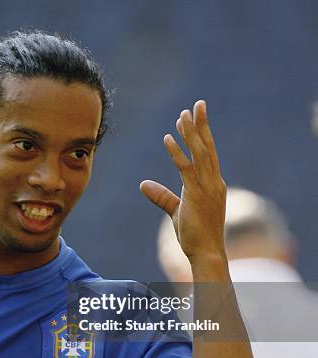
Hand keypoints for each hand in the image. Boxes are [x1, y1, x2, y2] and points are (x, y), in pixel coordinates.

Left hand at [140, 100, 226, 263]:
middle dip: (202, 125)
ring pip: (200, 154)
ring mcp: (208, 188)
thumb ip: (161, 196)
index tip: (195, 116)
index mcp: (213, 183)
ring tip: (183, 115)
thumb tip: (143, 184)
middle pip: (208, 147)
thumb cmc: (195, 234)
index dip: (202, 134)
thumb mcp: (176, 210)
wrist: (206, 253)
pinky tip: (168, 138)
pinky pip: (186, 169)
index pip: (208, 153)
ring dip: (191, 133)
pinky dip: (177, 153)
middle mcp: (214, 182)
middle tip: (197, 104)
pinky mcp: (197, 195)